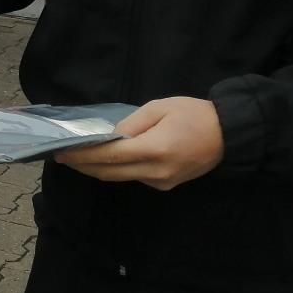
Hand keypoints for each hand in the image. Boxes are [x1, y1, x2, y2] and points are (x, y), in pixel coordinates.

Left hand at [53, 97, 223, 190]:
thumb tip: (110, 136)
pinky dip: (118, 169)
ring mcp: (162, 182)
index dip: (83, 155)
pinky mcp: (167, 184)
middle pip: (110, 173)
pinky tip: (109, 159)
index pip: (109, 156)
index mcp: (154, 149)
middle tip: (63, 157)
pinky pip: (136, 177)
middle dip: (84, 165)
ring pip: (122, 177)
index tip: (62, 152)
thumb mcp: (160, 107)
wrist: (229, 134)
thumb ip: (132, 123)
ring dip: (99, 169)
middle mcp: (156, 171)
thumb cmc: (194, 114)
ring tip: (79, 157)